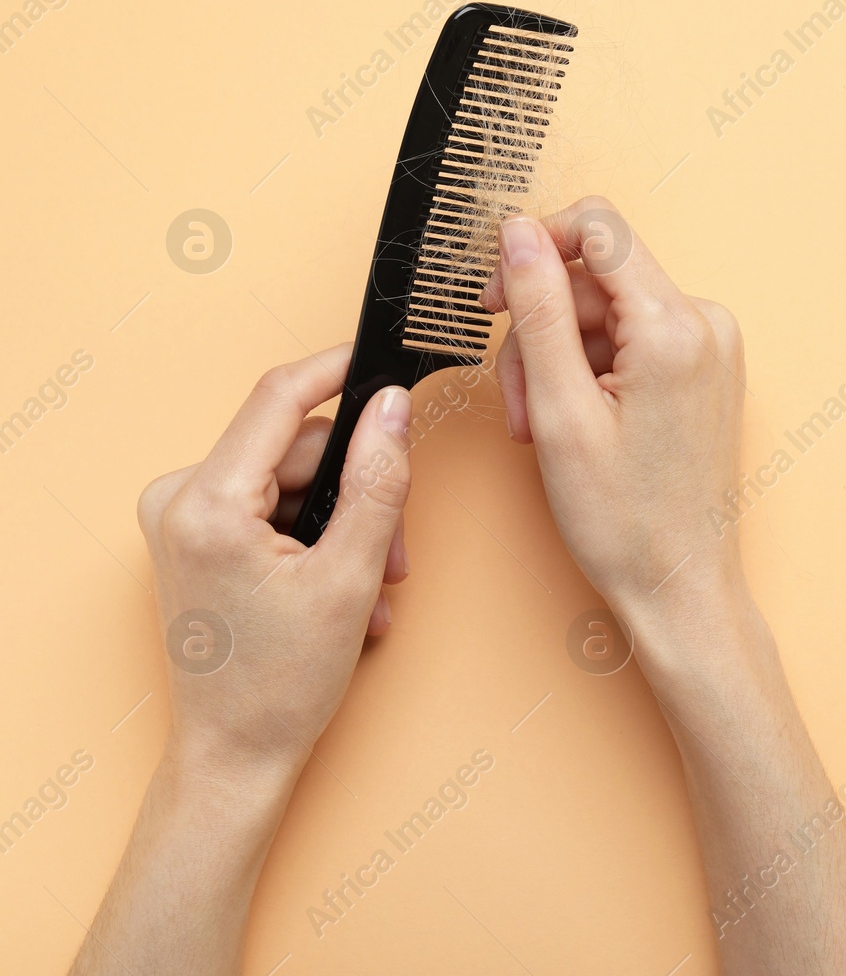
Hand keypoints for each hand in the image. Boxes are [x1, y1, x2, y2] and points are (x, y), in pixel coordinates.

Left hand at [136, 344, 412, 779]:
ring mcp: (180, 518)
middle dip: (357, 494)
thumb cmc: (279, 685)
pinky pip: (273, 506)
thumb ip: (377, 480)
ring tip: (368, 587)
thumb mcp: (349, 576)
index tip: (385, 363)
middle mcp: (178, 498)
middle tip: (391, 553)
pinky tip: (340, 589)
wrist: (234, 756)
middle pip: (299, 449)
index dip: (340, 371)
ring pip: (294, 480)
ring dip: (344, 527)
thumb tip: (392, 408)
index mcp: (207, 502)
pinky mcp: (193, 537)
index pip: (280, 398)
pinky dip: (315, 540)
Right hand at [481, 197, 747, 645]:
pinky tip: (578, 424)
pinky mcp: (706, 368)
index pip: (597, 228)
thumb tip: (518, 232)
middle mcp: (707, 322)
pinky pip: (632, 339)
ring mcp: (713, 345)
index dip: (533, 248)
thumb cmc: (625, 520)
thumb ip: (538, 308)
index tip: (494, 296)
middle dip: (541, 332)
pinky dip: (593, 373)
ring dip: (560, 361)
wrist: (680, 586)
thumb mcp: (559, 410)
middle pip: (594, 279)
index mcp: (675, 326)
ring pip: (606, 313)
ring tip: (543, 428)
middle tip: (521, 406)